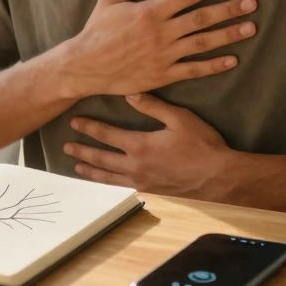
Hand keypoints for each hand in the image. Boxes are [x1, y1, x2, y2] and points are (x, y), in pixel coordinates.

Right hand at [59, 0, 257, 97]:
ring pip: (203, 43)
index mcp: (150, 11)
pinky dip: (214, 65)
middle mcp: (161, 32)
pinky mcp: (163, 75)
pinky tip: (232, 60)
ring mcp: (164, 55)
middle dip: (229, 9)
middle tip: (252, 3)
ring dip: (229, 35)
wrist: (86, 65)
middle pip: (202, 18)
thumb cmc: (97, 29)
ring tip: (250, 27)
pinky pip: (194, 70)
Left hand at [64, 93, 233, 197]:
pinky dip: (109, 185)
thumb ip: (153, 106)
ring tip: (77, 166)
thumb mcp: (179, 118)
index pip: (107, 135)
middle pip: (101, 158)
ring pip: (108, 178)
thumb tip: (129, 92)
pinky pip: (122, 188)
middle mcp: (135, 166)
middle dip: (82, 150)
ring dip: (90, 171)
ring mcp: (142, 182)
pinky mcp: (151, 192)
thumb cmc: (202, 145)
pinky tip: (105, 184)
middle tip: (66, 146)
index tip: (74, 122)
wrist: (219, 178)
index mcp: (140, 146)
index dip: (89, 128)